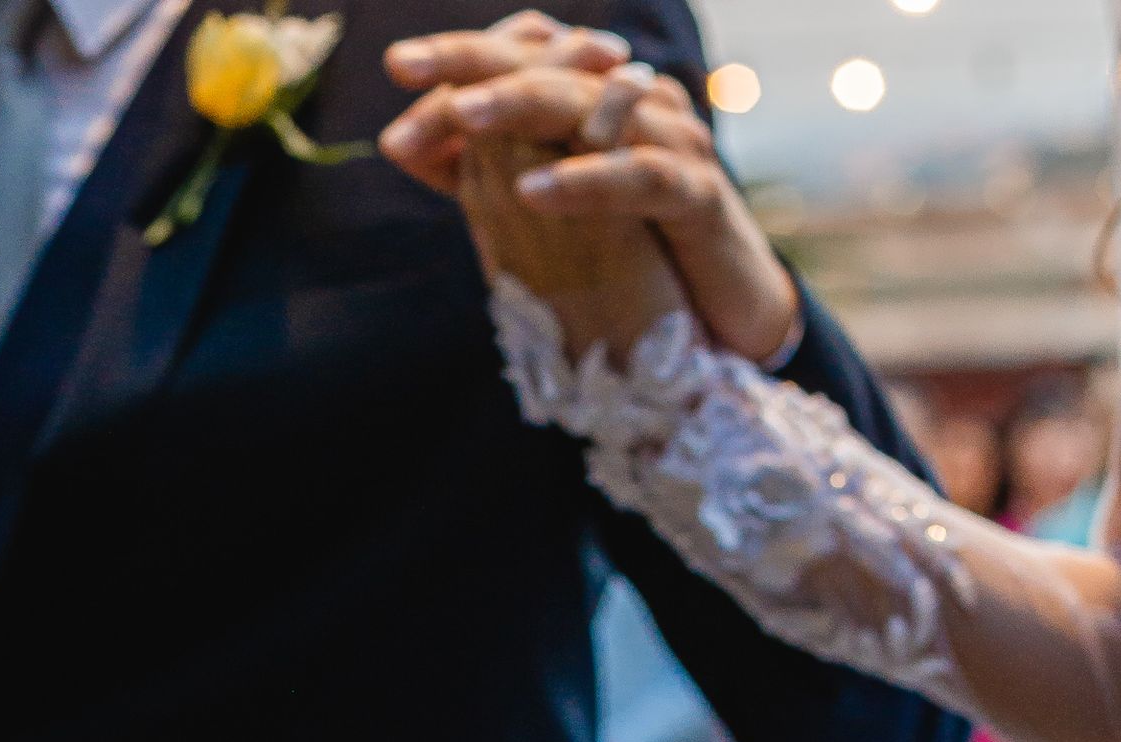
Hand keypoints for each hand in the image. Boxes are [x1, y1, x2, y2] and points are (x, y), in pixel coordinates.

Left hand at [382, 21, 799, 366]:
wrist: (725, 303)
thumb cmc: (631, 246)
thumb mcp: (547, 200)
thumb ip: (478, 170)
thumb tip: (397, 143)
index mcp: (595, 98)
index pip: (522, 58)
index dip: (459, 62)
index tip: (396, 70)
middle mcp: (632, 102)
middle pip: (546, 64)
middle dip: (473, 64)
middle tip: (408, 67)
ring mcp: (669, 140)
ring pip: (591, 107)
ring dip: (521, 108)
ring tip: (462, 117)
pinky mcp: (698, 193)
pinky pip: (640, 177)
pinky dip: (586, 182)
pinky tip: (533, 192)